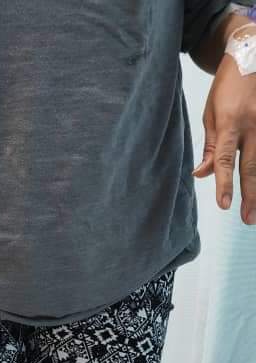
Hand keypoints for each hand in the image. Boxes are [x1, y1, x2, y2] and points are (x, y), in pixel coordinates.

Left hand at [193, 52, 255, 224]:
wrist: (250, 54)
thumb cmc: (227, 87)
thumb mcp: (211, 113)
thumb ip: (211, 147)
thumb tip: (201, 175)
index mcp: (229, 121)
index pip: (225, 159)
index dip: (224, 183)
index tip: (224, 204)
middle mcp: (252, 123)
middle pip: (252, 166)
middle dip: (250, 195)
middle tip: (247, 219)